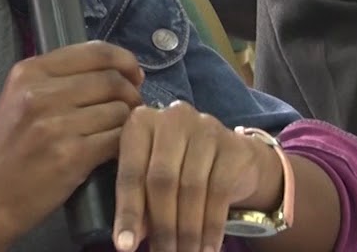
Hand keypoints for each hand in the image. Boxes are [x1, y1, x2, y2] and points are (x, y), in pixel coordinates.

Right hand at [0, 41, 144, 247]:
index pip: (95, 51)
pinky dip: (125, 144)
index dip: (124, 61)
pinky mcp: (71, 156)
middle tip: (133, 107)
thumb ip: (58, 79)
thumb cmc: (7, 150)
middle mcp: (40, 93)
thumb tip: (115, 70)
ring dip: (129, 121)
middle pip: (111, 80)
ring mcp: (56, 124)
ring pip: (119, 109)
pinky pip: (118, 138)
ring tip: (122, 131)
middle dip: (131, 93)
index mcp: (29, 72)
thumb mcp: (18, 99)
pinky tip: (116, 150)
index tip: (133, 75)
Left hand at [113, 102, 280, 251]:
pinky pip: (219, 192)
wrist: (231, 157)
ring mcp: (204, 127)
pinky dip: (212, 227)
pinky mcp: (232, 145)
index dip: (128, 212)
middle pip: (161, 180)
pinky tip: (208, 248)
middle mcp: (172, 117)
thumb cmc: (180, 168)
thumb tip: (128, 240)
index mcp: (141, 122)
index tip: (124, 246)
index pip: (130, 172)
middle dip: (161, 226)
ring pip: (191, 188)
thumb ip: (139, 202)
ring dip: (187, 231)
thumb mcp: (152, 179)